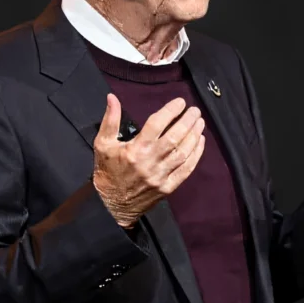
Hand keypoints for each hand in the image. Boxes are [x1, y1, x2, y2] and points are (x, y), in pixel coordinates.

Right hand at [92, 94, 206, 227]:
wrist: (110, 205)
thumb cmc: (107, 171)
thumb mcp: (103, 144)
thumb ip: (110, 120)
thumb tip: (112, 97)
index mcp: (134, 149)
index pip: (156, 125)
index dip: (170, 111)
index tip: (180, 102)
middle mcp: (149, 162)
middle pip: (174, 138)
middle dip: (187, 122)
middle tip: (195, 110)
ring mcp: (160, 176)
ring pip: (183, 153)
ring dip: (194, 136)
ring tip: (200, 123)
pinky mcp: (168, 187)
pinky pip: (186, 170)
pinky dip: (196, 155)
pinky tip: (200, 143)